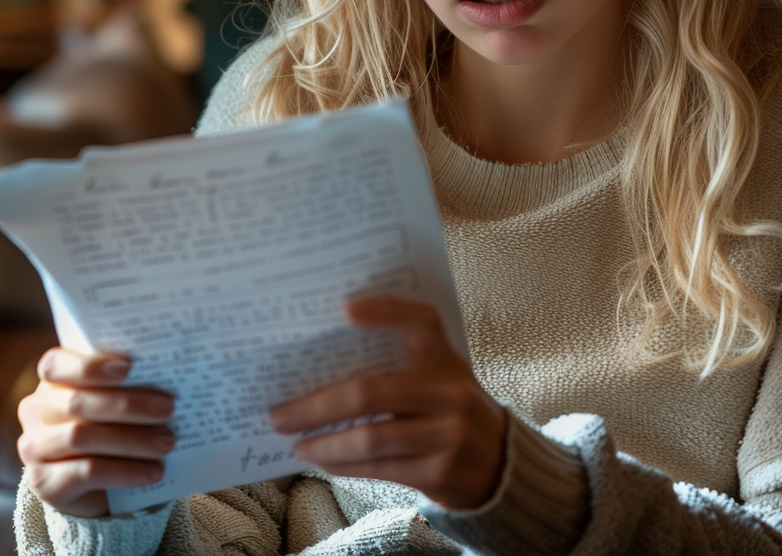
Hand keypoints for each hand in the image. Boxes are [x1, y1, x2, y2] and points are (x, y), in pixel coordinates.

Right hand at [17, 348, 175, 516]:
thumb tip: (167, 376)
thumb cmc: (113, 425)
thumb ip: (126, 384)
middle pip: (77, 403)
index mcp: (52, 381)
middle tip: (168, 409)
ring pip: (81, 437)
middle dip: (126, 405)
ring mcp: (36, 449)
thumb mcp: (115, 401)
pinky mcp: (45, 483)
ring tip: (167, 442)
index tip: (129, 367)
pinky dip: (125, 470)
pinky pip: (87, 472)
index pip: (56, 365)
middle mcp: (36, 411)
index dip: (90, 365)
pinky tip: (154, 471)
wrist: (98, 485)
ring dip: (131, 440)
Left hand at [269, 296, 506, 509]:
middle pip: (371, 393)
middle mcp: (450, 392)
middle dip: (317, 405)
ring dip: (324, 442)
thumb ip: (400, 364)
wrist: (501, 463)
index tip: (343, 309)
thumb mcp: (440, 376)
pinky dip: (343, 465)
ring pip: (369, 438)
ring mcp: (448, 435)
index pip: (421, 322)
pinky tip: (322, 460)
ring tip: (295, 440)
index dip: (385, 312)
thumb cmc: (450, 408)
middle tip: (280, 414)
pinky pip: (380, 468)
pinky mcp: (441, 473)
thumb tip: (321, 369)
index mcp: (446, 358)